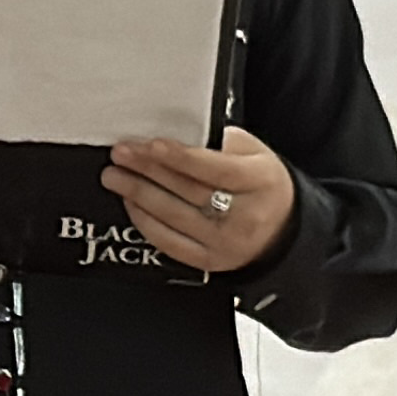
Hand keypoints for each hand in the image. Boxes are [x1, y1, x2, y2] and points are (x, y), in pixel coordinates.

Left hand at [103, 126, 294, 271]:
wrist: (282, 230)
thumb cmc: (260, 185)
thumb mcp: (253, 154)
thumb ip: (218, 142)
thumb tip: (173, 134)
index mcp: (259, 181)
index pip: (214, 169)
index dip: (179, 157)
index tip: (150, 145)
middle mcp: (245, 215)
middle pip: (188, 191)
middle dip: (148, 170)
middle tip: (121, 155)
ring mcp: (225, 242)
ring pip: (174, 216)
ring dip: (138, 194)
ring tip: (115, 176)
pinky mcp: (209, 261)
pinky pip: (169, 242)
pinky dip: (145, 221)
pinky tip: (130, 203)